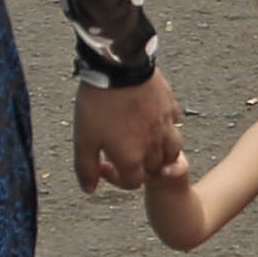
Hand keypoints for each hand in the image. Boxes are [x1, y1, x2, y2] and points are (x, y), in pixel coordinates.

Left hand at [72, 73, 183, 193]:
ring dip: (161, 152)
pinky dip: (167, 127)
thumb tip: (89, 190)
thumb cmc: (98, 104)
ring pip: (172, 149)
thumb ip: (86, 168)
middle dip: (141, 168)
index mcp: (131, 157)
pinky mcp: (170, 106)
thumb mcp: (83, 139)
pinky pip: (174, 123)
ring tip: (146, 144)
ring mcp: (165, 125)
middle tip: (123, 154)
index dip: (119, 179)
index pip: (134, 182)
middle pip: (154, 168)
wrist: (119, 67)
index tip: (106, 165)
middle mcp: (153, 145)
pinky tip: (154, 120)